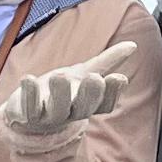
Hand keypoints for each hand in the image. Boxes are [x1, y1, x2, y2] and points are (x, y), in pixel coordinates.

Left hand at [0, 63, 124, 141]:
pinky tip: (29, 78)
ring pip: (57, 110)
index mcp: (87, 104)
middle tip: (94, 78)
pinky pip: (30, 109)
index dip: (112, 93)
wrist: (27, 115)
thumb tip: (133, 45)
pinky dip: (29, 94)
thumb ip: (107, 62)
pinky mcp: (28, 116)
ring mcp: (49, 117)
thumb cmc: (60, 91)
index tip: (118, 78)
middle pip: (84, 108)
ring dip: (60, 94)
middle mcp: (71, 113)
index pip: (105, 103)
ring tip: (60, 76)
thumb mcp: (83, 73)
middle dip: (90, 94)